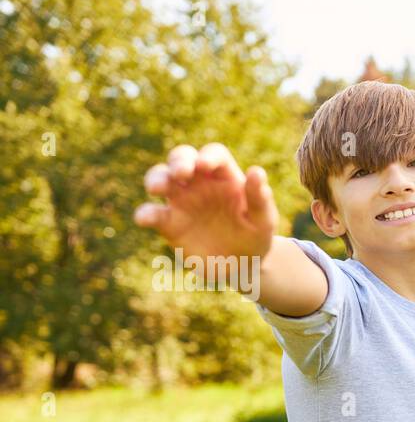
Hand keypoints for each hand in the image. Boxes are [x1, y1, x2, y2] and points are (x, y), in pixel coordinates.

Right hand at [134, 143, 278, 266]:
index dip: (208, 156)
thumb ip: (260, 198)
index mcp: (225, 177)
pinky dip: (145, 213)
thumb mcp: (264, 221)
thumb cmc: (255, 237)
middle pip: (182, 158)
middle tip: (182, 174)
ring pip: (161, 178)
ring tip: (158, 189)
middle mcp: (199, 183)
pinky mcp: (169, 223)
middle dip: (179, 161)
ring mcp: (181, 201)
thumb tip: (256, 171)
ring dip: (156, 179)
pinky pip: (152, 213)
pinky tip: (144, 218)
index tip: (206, 166)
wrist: (242, 267)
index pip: (214, 154)